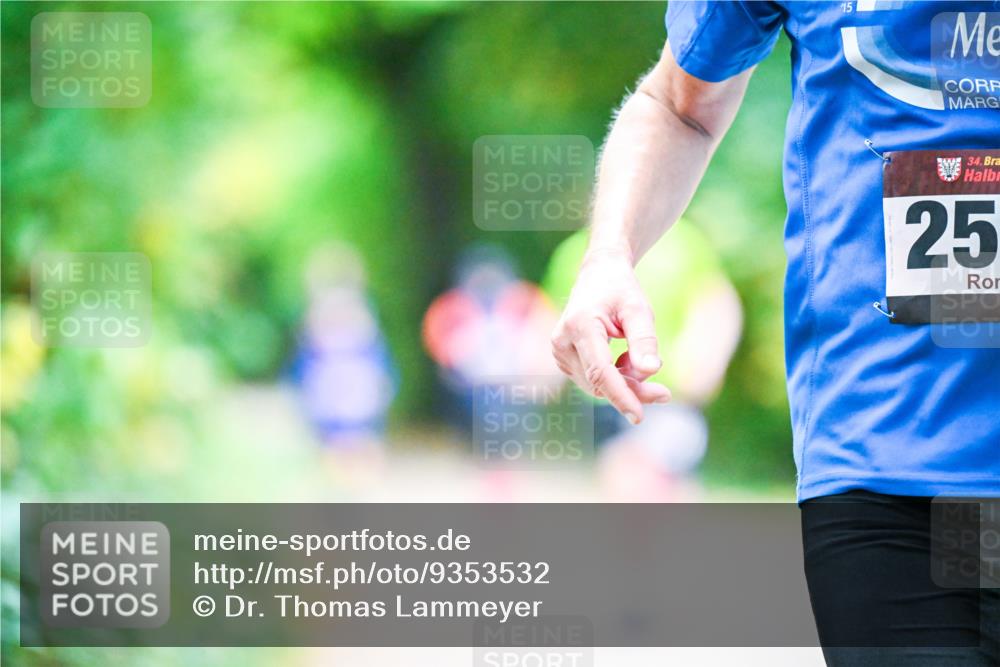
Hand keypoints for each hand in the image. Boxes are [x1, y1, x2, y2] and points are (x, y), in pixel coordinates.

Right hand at [550, 248, 670, 423]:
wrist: (598, 276)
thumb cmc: (620, 291)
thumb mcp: (639, 309)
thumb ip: (645, 339)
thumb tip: (650, 370)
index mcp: (579, 325)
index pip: (600, 371)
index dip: (620, 395)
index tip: (639, 416)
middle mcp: (562, 341)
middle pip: (600, 382)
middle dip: (632, 389)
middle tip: (664, 393)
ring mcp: (559, 352)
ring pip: (596, 385)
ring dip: (623, 382)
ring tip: (638, 357)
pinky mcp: (564, 360)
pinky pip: (593, 380)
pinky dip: (614, 377)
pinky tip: (624, 358)